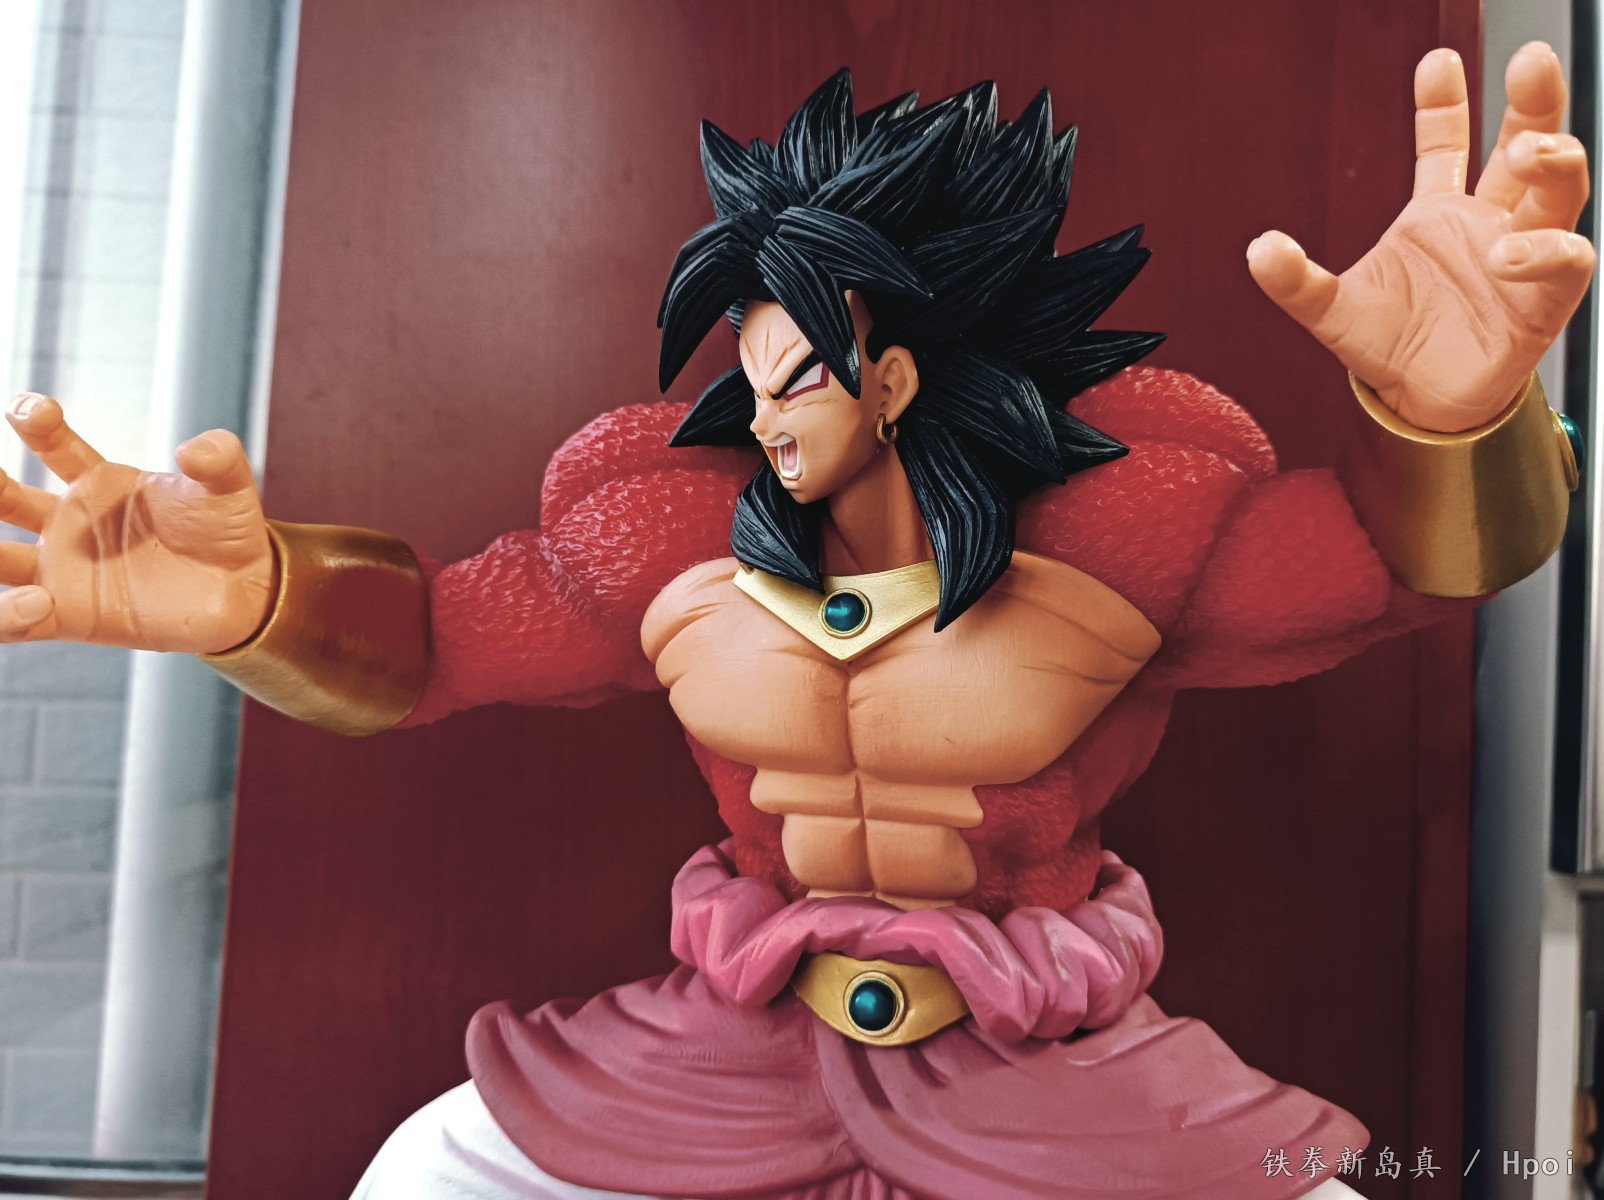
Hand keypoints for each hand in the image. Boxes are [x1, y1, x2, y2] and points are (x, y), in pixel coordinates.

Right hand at [0, 393, 273, 652]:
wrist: (246, 594)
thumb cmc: (228, 532)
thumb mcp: (228, 487)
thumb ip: (219, 459)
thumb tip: (198, 449)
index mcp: (98, 484)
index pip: (53, 446)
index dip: (37, 423)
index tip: (29, 410)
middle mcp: (69, 525)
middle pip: (3, 497)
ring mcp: (64, 572)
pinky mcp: (70, 618)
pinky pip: (17, 622)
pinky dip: (9, 615)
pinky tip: (36, 602)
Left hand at [1248, 42, 1594, 432]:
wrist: (1418, 404)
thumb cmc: (1386, 346)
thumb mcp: (1331, 310)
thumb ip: (1297, 281)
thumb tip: (1259, 248)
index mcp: (1438, 212)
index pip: (1448, 142)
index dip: (1443, 101)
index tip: (1437, 59)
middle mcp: (1489, 222)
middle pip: (1529, 144)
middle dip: (1535, 102)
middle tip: (1531, 60)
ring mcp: (1524, 256)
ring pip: (1561, 192)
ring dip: (1553, 162)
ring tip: (1526, 154)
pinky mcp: (1543, 302)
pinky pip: (1566, 261)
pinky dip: (1545, 251)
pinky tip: (1508, 253)